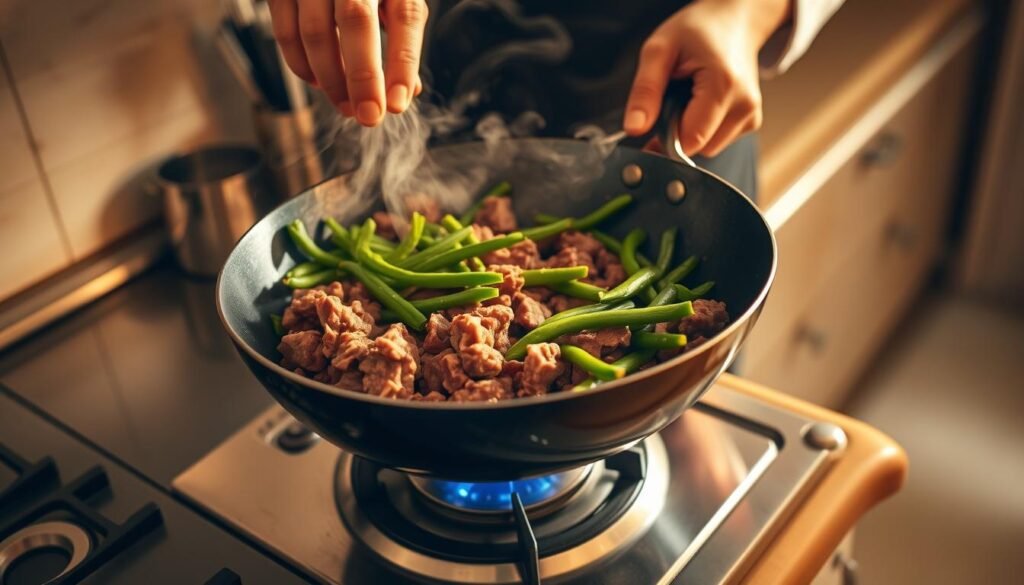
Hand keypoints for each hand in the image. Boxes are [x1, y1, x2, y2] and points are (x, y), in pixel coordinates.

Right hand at [268, 0, 427, 125]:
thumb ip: (401, 37)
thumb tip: (407, 91)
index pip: (406, 16)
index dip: (403, 64)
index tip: (398, 104)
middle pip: (356, 21)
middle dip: (362, 77)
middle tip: (369, 117)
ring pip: (315, 31)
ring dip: (331, 79)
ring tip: (346, 106)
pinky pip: (286, 31)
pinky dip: (301, 65)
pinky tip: (318, 82)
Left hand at [623, 0, 790, 156]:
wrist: (733, 20)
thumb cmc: (698, 29)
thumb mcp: (660, 49)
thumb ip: (645, 90)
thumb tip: (634, 127)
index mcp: (724, 86)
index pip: (690, 140)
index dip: (666, 137)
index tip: (657, 117)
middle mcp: (745, 105)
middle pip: (699, 147)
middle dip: (678, 130)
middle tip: (674, 97)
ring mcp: (751, 114)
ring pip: (709, 147)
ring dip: (691, 129)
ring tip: (690, 96)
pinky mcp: (751, 120)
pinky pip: (718, 140)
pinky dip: (705, 127)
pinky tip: (703, 101)